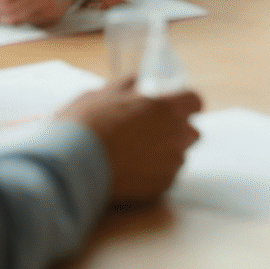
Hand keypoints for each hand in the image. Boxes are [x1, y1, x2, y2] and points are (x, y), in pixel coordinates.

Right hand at [62, 83, 204, 203]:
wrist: (74, 165)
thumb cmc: (88, 124)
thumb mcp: (105, 92)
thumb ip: (129, 86)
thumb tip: (138, 82)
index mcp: (166, 107)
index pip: (194, 101)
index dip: (183, 103)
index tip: (171, 107)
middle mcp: (177, 134)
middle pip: (190, 131)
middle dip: (175, 130)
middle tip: (148, 132)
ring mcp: (171, 162)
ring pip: (178, 155)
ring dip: (165, 153)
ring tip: (136, 155)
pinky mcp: (162, 186)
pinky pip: (167, 176)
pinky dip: (154, 173)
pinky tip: (132, 171)